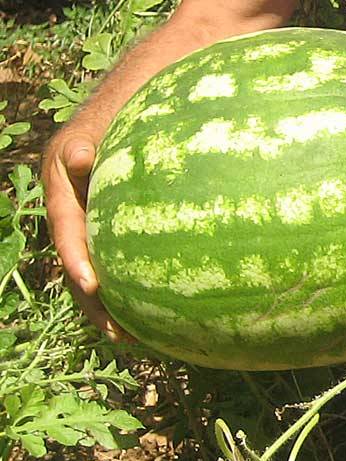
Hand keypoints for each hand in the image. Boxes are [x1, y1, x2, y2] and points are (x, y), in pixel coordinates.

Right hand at [43, 129, 132, 342]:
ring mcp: (96, 229)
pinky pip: (124, 267)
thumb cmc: (114, 118)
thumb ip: (84, 146)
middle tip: (120, 334)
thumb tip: (78, 159)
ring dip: (115, 309)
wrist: (129, 114)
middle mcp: (76, 219)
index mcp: (63, 196)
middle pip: (80, 271)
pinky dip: (136, 291)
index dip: (77, 263)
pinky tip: (160, 315)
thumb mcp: (94, 128)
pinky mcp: (118, 237)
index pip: (67, 236)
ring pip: (102, 276)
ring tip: (140, 339)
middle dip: (96, 306)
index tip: (92, 287)